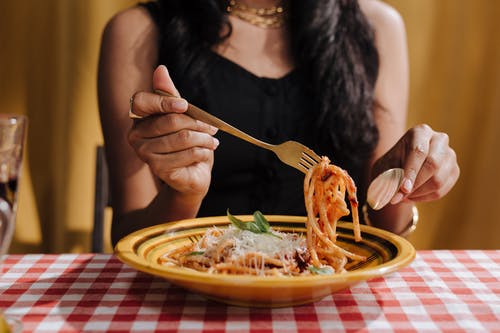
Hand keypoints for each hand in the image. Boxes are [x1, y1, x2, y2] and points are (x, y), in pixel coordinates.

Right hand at [127, 65, 218, 195]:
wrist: (191, 173)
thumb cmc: (185, 142)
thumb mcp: (181, 115)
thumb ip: (170, 94)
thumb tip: (161, 69)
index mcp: (138, 118)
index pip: (142, 101)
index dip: (163, 101)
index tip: (185, 105)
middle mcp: (135, 136)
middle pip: (171, 121)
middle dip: (198, 123)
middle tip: (212, 128)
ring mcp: (145, 154)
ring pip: (183, 138)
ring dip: (205, 139)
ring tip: (213, 141)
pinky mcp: (158, 169)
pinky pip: (188, 153)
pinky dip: (204, 152)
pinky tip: (206, 152)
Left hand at [372, 124, 459, 203]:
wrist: (401, 166)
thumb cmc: (391, 164)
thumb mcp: (386, 166)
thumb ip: (390, 177)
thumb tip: (396, 194)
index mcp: (421, 132)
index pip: (418, 151)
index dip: (411, 172)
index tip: (403, 189)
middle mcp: (439, 139)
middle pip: (433, 164)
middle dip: (415, 184)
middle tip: (399, 197)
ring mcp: (450, 155)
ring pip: (438, 180)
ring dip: (418, 193)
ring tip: (403, 196)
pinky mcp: (454, 171)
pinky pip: (441, 190)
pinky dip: (424, 197)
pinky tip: (412, 196)